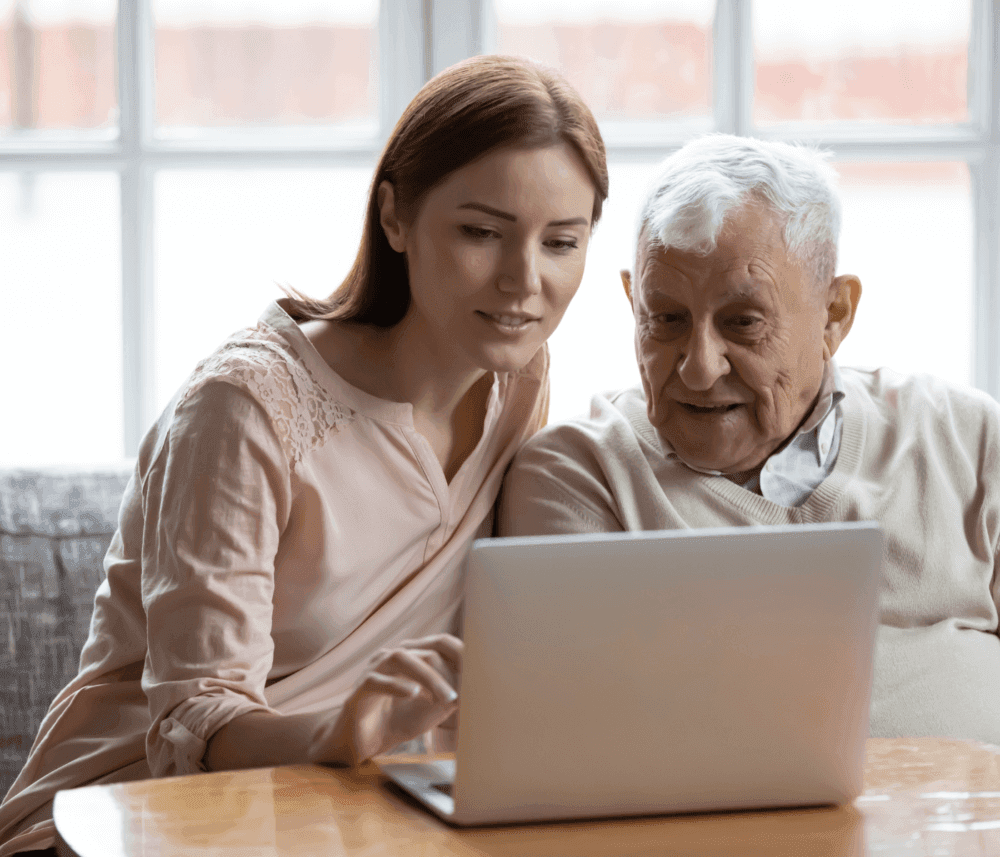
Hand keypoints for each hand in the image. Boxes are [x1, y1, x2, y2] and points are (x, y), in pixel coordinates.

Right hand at [313, 634, 462, 765]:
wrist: (361, 743)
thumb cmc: (397, 720)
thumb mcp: (431, 709)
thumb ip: (449, 697)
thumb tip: (474, 689)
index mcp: (411, 657)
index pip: (440, 642)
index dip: (461, 653)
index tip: (481, 671)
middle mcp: (392, 657)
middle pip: (426, 649)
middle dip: (449, 670)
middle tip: (463, 694)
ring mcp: (374, 670)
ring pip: (402, 658)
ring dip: (428, 677)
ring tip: (446, 698)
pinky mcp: (359, 690)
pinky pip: (377, 680)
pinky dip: (397, 685)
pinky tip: (413, 694)